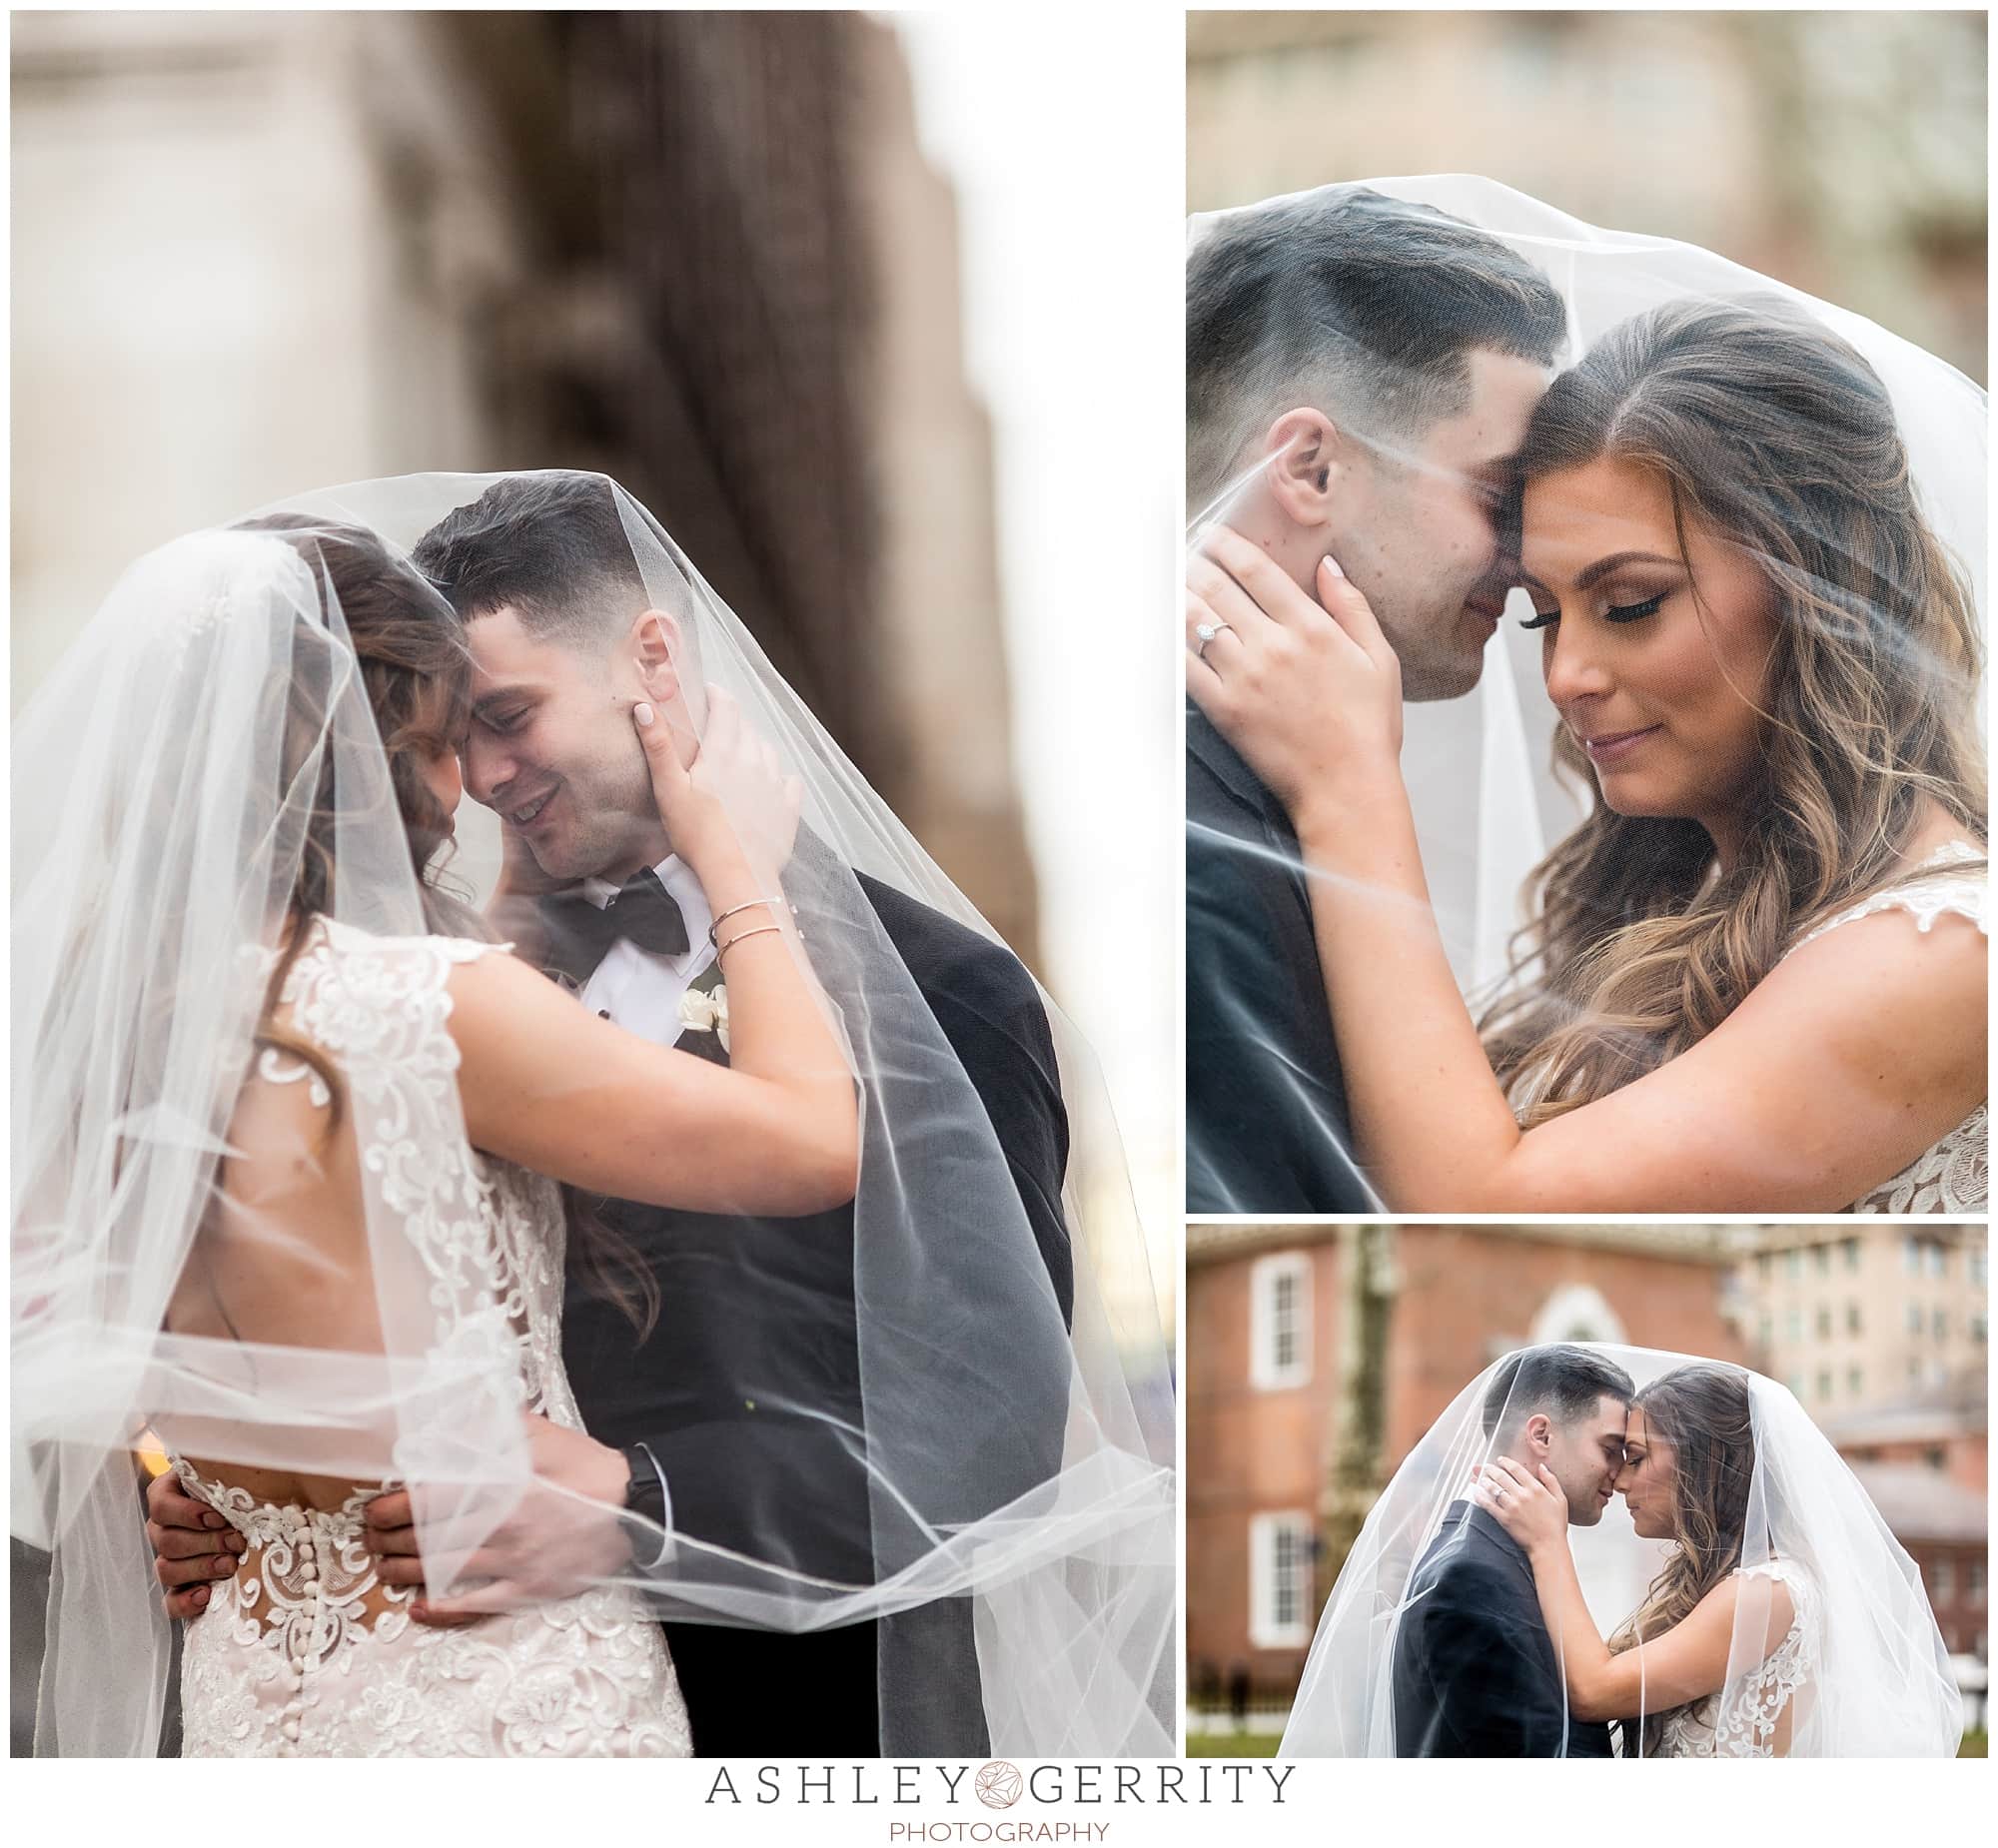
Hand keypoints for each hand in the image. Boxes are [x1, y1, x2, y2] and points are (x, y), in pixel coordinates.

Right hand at [144, 1467, 245, 1620]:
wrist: (258, 1514)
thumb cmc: (245, 1486)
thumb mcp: (236, 1472)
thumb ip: (234, 1469)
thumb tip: (256, 1458)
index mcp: (171, 1494)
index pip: (160, 1505)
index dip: (186, 1514)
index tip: (218, 1517)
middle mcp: (164, 1527)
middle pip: (165, 1540)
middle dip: (204, 1543)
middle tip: (236, 1543)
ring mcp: (169, 1559)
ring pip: (165, 1569)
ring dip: (200, 1568)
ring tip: (230, 1565)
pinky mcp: (181, 1587)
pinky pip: (169, 1602)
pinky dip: (185, 1602)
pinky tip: (206, 1596)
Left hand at [362, 1413, 635, 1627]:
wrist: (635, 1506)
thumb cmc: (585, 1467)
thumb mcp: (541, 1434)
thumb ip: (493, 1427)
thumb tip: (448, 1425)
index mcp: (500, 1484)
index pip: (426, 1499)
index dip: (390, 1508)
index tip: (373, 1510)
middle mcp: (500, 1525)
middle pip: (426, 1538)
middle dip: (387, 1541)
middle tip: (370, 1539)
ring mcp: (514, 1562)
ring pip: (442, 1572)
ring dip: (403, 1573)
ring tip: (384, 1569)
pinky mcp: (528, 1589)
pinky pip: (475, 1607)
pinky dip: (441, 1610)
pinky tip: (417, 1608)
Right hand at [636, 686, 802, 889]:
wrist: (737, 874)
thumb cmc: (697, 834)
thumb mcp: (669, 789)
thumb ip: (658, 747)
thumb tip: (644, 707)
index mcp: (724, 752)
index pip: (726, 708)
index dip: (717, 695)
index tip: (709, 692)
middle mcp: (754, 761)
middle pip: (747, 729)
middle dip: (732, 723)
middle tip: (717, 730)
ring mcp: (775, 784)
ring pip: (768, 751)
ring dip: (754, 747)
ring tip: (740, 757)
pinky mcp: (789, 807)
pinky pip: (789, 780)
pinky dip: (779, 777)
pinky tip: (770, 784)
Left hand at [1184, 525, 1403, 829]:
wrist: (1346, 786)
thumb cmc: (1368, 726)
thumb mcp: (1378, 658)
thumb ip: (1352, 606)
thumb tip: (1329, 565)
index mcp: (1310, 627)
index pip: (1256, 571)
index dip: (1228, 546)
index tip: (1213, 534)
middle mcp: (1271, 646)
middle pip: (1218, 588)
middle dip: (1195, 564)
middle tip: (1184, 552)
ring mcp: (1243, 677)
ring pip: (1195, 621)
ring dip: (1178, 595)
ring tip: (1171, 582)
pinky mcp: (1223, 709)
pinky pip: (1186, 666)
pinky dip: (1171, 642)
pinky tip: (1164, 628)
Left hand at [1470, 1455, 1569, 1559]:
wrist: (1549, 1546)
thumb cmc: (1555, 1526)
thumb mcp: (1560, 1500)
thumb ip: (1551, 1481)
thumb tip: (1542, 1467)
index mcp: (1535, 1489)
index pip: (1516, 1469)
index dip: (1506, 1462)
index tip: (1501, 1461)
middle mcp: (1522, 1495)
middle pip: (1501, 1476)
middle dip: (1492, 1469)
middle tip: (1487, 1467)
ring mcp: (1512, 1507)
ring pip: (1493, 1488)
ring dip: (1485, 1481)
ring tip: (1481, 1478)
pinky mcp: (1504, 1518)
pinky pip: (1488, 1504)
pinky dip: (1480, 1497)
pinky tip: (1476, 1492)